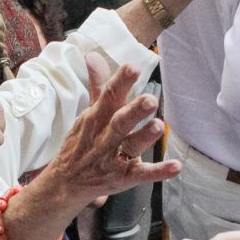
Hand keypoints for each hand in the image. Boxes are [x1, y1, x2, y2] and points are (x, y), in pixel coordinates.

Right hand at [47, 64, 180, 201]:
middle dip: (134, 111)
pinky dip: (158, 172)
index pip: (108, 96)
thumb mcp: (87, 114)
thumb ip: (98, 86)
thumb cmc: (82, 144)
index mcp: (96, 118)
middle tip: (150, 100)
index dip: (121, 81)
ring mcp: (113, 159)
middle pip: (120, 122)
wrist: (65, 183)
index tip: (133, 67)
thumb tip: (94, 55)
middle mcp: (105, 137)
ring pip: (131, 147)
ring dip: (144, 137)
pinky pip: (142, 174)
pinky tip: (175, 167)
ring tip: (159, 126)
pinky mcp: (123, 178)